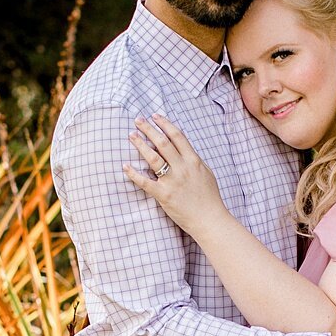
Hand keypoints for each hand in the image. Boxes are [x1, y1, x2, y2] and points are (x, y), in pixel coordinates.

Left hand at [123, 114, 226, 233]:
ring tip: (131, 135)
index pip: (177, 136)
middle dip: (149, 129)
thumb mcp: (206, 173)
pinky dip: (133, 173)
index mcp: (193, 161)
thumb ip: (194, 160)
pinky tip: (125, 166)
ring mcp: (172, 181)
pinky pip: (145, 182)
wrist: (209, 219)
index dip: (165, 124)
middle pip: (163, 142)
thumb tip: (183, 149)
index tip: (155, 116)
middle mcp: (182, 168)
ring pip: (153, 158)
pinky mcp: (163, 195)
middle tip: (138, 120)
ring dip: (140, 144)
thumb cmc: (209, 198)